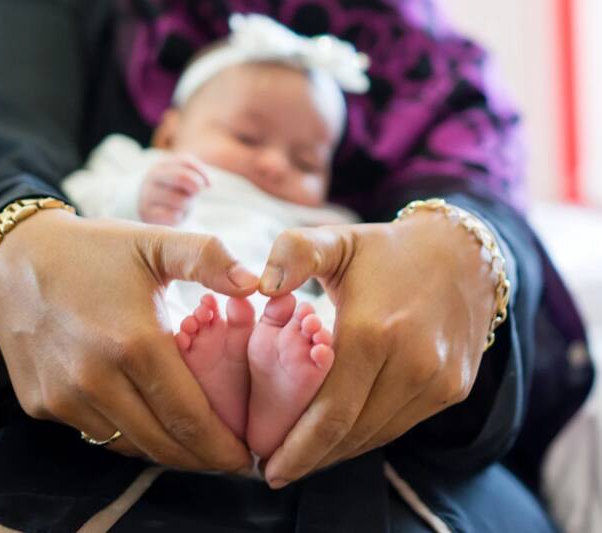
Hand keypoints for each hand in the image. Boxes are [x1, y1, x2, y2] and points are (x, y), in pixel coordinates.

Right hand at [0, 208, 257, 472]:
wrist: (14, 259)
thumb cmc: (95, 250)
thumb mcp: (154, 243)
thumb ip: (209, 258)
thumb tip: (255, 283)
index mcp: (134, 342)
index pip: (189, 417)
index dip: (221, 444)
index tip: (245, 455)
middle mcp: (95, 379)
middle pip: (162, 443)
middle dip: (201, 457)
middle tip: (227, 457)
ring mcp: (63, 396)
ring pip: (129, 444)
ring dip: (165, 448)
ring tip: (192, 440)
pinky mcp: (41, 404)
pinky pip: (96, 433)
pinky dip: (127, 434)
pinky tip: (147, 418)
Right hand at [139, 154, 208, 224]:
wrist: (149, 211)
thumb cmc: (172, 194)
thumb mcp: (183, 181)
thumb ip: (195, 176)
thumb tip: (208, 184)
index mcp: (162, 165)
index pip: (186, 162)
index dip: (202, 174)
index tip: (209, 185)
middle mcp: (152, 177)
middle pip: (182, 177)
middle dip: (196, 188)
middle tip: (195, 195)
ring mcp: (147, 195)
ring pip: (180, 200)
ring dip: (188, 206)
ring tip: (183, 207)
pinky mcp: (147, 213)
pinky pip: (173, 216)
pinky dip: (179, 217)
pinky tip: (174, 216)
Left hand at [257, 210, 495, 487]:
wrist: (463, 255)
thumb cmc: (385, 251)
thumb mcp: (336, 240)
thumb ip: (294, 253)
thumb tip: (260, 286)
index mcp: (374, 331)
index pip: (331, 412)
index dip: (298, 448)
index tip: (269, 470)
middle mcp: (413, 363)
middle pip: (352, 432)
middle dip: (311, 458)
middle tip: (277, 470)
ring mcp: (438, 380)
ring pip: (377, 435)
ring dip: (339, 452)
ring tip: (303, 458)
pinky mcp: (454, 389)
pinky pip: (400, 425)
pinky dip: (368, 435)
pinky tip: (342, 436)